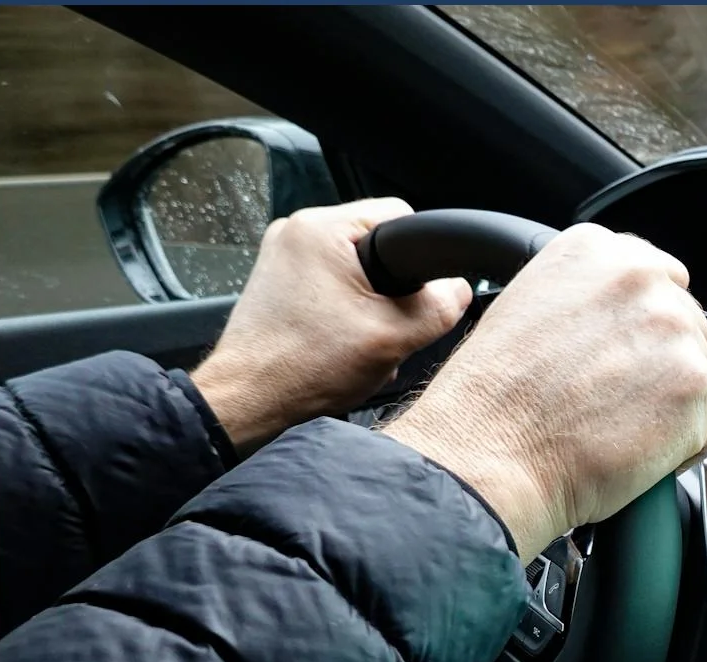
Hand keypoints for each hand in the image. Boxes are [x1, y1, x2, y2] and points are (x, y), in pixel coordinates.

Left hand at [192, 198, 472, 451]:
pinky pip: (330, 286)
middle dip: (392, 290)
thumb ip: (440, 306)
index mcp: (320, 229)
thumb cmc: (301, 367)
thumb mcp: (394, 337)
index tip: (419, 294)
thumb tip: (459, 289)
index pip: (400, 216)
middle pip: (376, 246)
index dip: (421, 258)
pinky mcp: (277, 283)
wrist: (248, 399)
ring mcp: (282, 258)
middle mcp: (295, 234)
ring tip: (360, 341)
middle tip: (385, 327)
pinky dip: (344, 314)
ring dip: (369, 307)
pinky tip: (342, 346)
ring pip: (354, 271)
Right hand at [382, 223, 706, 562]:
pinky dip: (686, 448)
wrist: (490, 456)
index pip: (659, 280)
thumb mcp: (529, 308)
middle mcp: (642, 279)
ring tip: (614, 425)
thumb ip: (589, 299)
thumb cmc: (495, 401)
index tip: (620, 358)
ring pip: (702, 376)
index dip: (642, 332)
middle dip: (660, 368)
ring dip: (673, 407)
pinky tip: (635, 449)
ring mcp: (676, 331)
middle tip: (609, 400)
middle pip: (687, 328)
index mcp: (597, 250)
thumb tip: (626, 320)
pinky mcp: (699, 387)